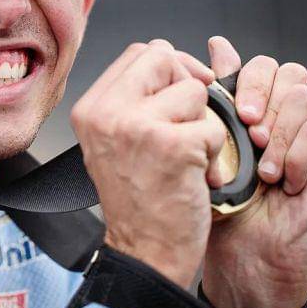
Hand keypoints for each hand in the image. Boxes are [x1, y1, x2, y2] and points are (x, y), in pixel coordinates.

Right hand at [71, 39, 225, 288]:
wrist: (145, 255)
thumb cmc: (138, 204)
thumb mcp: (116, 144)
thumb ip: (135, 101)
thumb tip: (177, 63)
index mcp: (91, 109)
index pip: (139, 52)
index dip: (168, 66)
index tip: (181, 92)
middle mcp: (107, 113)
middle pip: (164, 57)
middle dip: (188, 85)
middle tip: (189, 122)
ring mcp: (138, 127)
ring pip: (195, 91)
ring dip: (203, 124)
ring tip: (188, 158)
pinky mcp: (173, 146)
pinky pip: (214, 126)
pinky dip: (215, 153)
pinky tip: (197, 176)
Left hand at [202, 36, 306, 307]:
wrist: (242, 258)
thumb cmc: (221, 207)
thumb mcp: (208, 148)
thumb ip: (216, 101)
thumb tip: (218, 44)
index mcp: (255, 110)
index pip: (259, 67)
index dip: (244, 73)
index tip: (224, 93)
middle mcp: (285, 118)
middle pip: (285, 71)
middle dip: (261, 92)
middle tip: (246, 125)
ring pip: (302, 96)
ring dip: (277, 130)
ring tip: (262, 167)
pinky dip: (295, 155)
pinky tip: (282, 182)